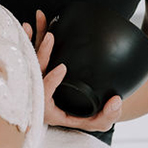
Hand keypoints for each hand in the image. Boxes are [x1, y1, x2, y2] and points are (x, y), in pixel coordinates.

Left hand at [34, 10, 122, 132]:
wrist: (79, 111)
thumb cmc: (87, 117)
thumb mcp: (99, 122)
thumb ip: (109, 115)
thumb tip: (116, 100)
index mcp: (49, 110)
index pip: (44, 95)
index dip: (50, 82)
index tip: (62, 68)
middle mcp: (39, 94)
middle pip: (35, 72)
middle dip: (41, 53)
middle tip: (50, 37)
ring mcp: (38, 80)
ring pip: (31, 59)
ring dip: (32, 41)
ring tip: (32, 24)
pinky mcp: (40, 69)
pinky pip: (33, 52)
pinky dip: (32, 38)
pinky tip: (30, 25)